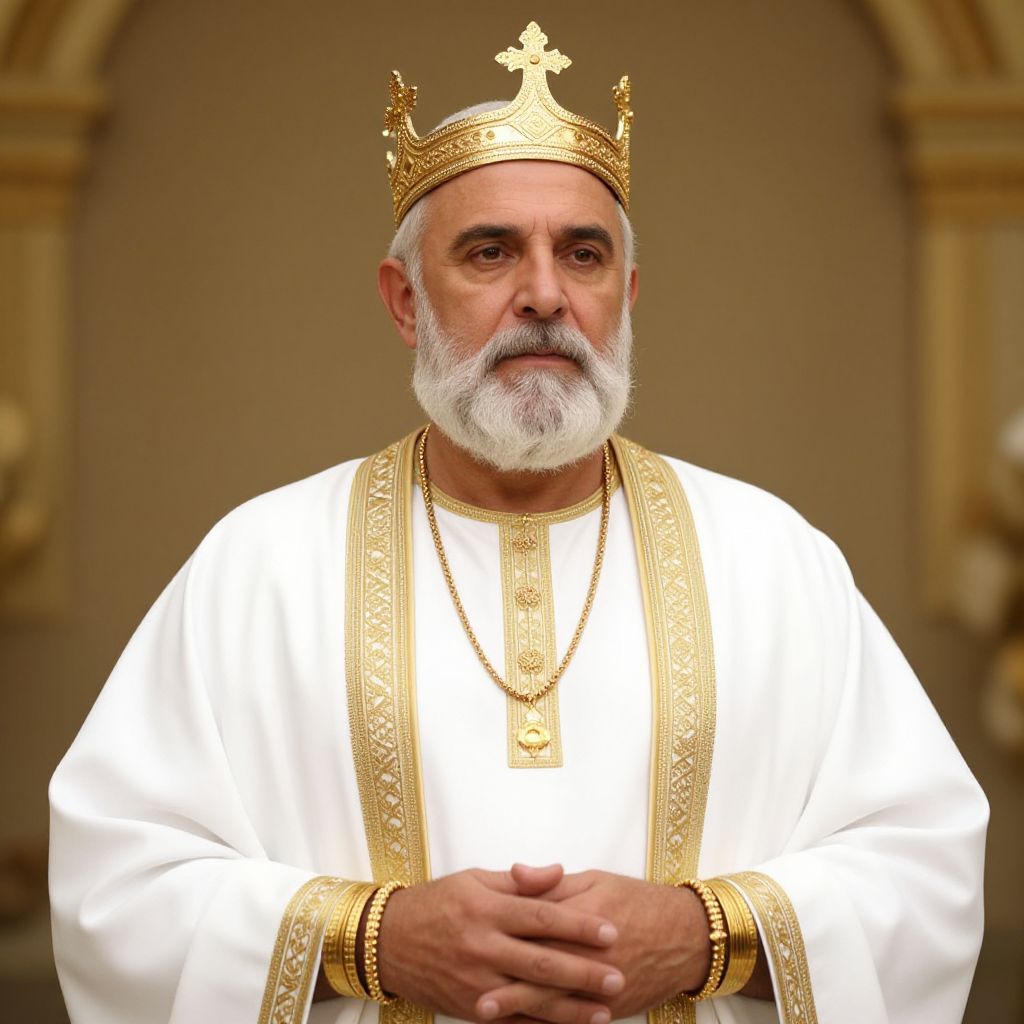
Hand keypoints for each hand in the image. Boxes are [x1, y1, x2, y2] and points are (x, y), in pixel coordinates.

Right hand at [376, 866, 624, 1023]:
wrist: (388, 942)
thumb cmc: (437, 903)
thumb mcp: (475, 879)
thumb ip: (519, 881)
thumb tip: (558, 871)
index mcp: (487, 911)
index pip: (542, 917)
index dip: (578, 925)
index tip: (610, 931)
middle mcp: (482, 948)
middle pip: (542, 961)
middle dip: (584, 971)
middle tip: (619, 975)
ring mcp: (476, 983)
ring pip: (531, 998)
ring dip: (570, 1008)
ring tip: (604, 1010)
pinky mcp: (471, 1009)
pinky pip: (513, 1020)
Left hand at [478, 867, 710, 1020]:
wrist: (685, 936)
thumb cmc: (637, 902)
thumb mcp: (594, 880)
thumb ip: (551, 883)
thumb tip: (514, 873)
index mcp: (582, 916)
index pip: (538, 922)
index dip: (504, 930)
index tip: (475, 937)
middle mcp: (589, 953)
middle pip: (541, 965)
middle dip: (505, 980)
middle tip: (473, 993)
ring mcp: (599, 985)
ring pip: (553, 998)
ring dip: (518, 1007)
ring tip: (486, 1012)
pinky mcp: (607, 1007)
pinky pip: (571, 1018)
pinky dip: (546, 1023)